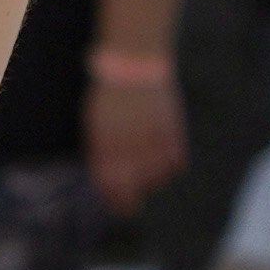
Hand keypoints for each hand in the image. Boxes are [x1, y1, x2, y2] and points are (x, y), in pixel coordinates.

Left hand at [83, 68, 187, 211]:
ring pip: (156, 179)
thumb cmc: (108, 93)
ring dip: (151, 181)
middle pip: (133, 189)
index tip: (115, 206)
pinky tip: (162, 159)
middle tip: (131, 206)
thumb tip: (106, 178)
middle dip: (130, 201)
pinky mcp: (171, 132)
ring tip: (146, 174)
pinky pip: (175, 163)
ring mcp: (151, 140)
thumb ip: (101, 152)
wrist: (133, 63)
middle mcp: (129, 147)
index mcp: (105, 145)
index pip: (110, 185)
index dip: (113, 199)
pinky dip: (169, 165)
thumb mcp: (95, 122)